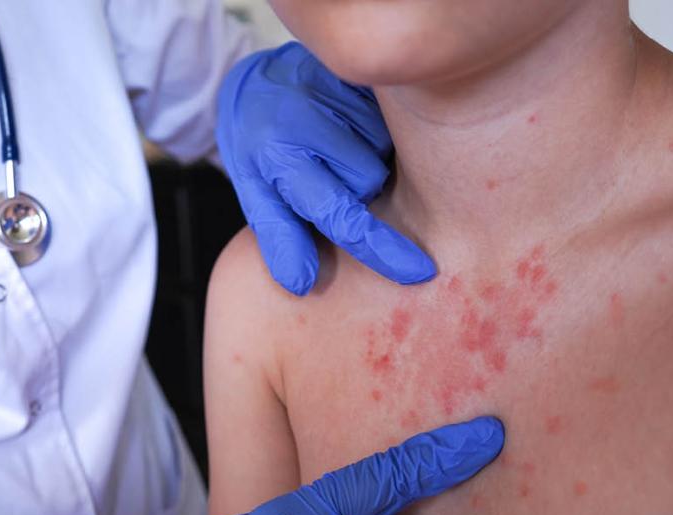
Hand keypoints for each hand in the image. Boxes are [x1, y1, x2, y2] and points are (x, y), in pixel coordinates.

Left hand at [216, 42, 435, 294]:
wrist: (261, 81)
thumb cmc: (261, 148)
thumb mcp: (256, 192)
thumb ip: (279, 234)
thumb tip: (300, 284)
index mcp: (277, 156)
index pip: (336, 213)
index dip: (377, 246)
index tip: (417, 272)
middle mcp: (304, 117)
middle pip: (370, 181)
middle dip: (359, 188)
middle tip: (331, 171)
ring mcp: (337, 89)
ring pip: (385, 150)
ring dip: (370, 155)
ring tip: (340, 142)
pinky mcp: (362, 73)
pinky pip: (394, 119)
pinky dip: (380, 130)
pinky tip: (354, 121)